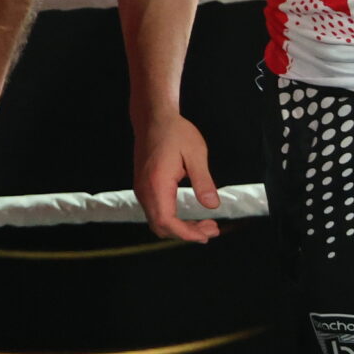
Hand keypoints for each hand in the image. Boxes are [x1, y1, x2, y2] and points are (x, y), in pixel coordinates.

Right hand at [131, 110, 222, 242]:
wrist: (153, 118)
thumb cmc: (175, 132)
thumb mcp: (196, 153)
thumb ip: (203, 181)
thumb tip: (212, 205)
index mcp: (157, 183)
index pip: (166, 221)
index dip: (187, 234)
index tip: (208, 235)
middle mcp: (144, 189)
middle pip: (160, 226)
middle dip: (186, 234)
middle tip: (212, 229)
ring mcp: (141, 188)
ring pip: (157, 221)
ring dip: (180, 227)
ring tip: (205, 224)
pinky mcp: (144, 186)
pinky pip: (155, 211)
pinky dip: (173, 219)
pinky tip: (190, 214)